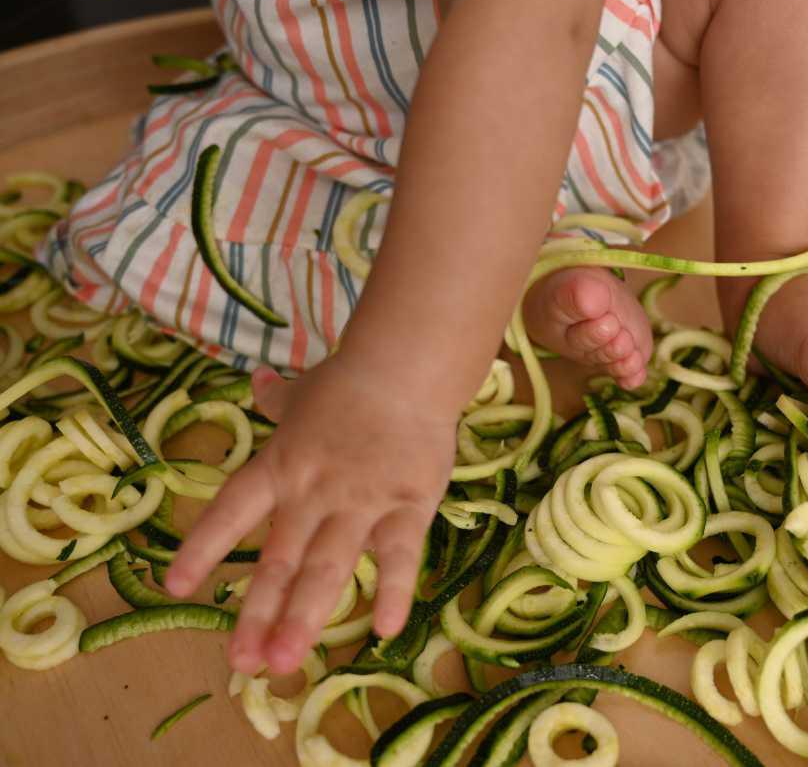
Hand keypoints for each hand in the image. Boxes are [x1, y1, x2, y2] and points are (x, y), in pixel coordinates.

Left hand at [164, 357, 456, 674]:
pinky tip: (384, 630)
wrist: (407, 367)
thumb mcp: (303, 390)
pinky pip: (398, 556)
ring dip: (305, 617)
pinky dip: (393, 592)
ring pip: (328, 568)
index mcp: (280, 466)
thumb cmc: (351, 382)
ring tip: (285, 661)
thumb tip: (256, 381)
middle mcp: (311, 493)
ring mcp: (359, 504)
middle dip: (258, 613)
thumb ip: (276, 399)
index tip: (176, 588)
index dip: (202, 549)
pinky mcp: (407, 508)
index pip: (231, 511)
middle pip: (279, 560)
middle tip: (241, 663)